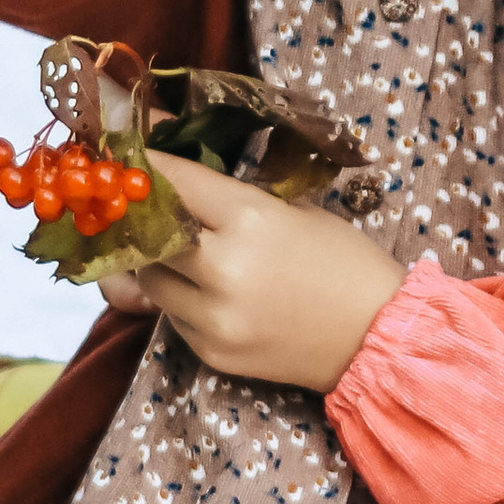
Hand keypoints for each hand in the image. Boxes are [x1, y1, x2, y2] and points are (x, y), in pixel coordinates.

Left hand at [104, 152, 406, 387]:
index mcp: (249, 218)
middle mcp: (222, 267)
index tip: (127, 150)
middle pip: (145, 231)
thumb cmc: (344, 261)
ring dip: (156, 260)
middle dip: (143, 215)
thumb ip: (230, 200)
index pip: (170, 179)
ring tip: (181, 253)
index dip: (145, 162)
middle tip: (142, 203)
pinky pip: (172, 315)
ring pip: (148, 278)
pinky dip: (181, 299)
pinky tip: (211, 292)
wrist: (376, 335)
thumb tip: (177, 176)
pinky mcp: (210, 352)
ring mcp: (213, 316)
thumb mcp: (292, 211)